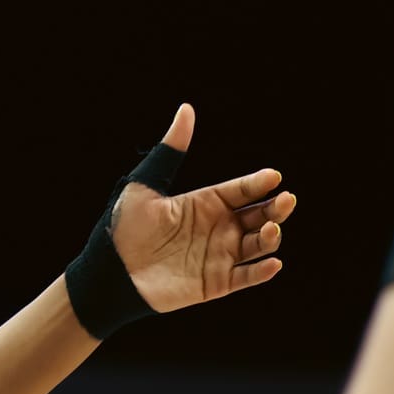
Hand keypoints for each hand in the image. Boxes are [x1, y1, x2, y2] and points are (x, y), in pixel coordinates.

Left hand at [111, 104, 294, 313]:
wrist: (108, 271)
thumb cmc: (123, 226)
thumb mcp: (145, 184)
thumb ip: (169, 151)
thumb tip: (186, 110)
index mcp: (203, 203)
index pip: (240, 190)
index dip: (259, 183)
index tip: (274, 177)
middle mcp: (216, 228)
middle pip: (258, 215)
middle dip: (276, 208)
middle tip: (286, 200)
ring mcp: (218, 256)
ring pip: (258, 245)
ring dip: (271, 237)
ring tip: (271, 228)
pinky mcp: (215, 283)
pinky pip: (246, 278)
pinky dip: (262, 272)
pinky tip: (273, 263)